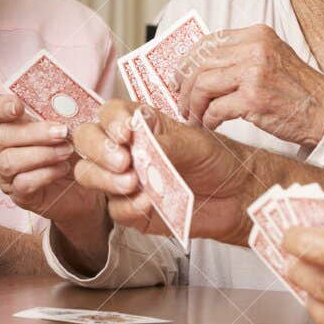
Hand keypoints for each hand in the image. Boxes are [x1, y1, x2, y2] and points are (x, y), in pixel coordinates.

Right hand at [0, 96, 103, 223]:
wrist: (86, 185)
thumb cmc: (74, 151)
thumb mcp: (70, 128)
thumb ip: (63, 114)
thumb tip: (68, 104)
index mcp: (12, 126)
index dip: (0, 107)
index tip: (19, 107)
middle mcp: (3, 149)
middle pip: (3, 136)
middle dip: (33, 132)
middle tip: (62, 132)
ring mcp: (8, 174)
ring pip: (10, 161)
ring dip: (42, 154)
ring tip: (67, 151)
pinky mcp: (19, 195)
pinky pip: (23, 183)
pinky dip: (45, 174)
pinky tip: (63, 169)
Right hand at [73, 100, 269, 246]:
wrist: (236, 195)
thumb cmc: (216, 159)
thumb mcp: (194, 142)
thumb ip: (165, 142)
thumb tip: (140, 143)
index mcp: (139, 124)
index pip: (109, 114)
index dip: (111, 122)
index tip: (125, 133)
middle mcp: (125, 149)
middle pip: (87, 141)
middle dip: (98, 149)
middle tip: (122, 160)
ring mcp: (124, 179)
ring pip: (89, 174)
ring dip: (105, 178)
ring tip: (132, 182)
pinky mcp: (131, 209)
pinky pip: (114, 209)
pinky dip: (127, 206)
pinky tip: (148, 203)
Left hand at [176, 25, 323, 146]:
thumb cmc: (298, 90)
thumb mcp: (272, 58)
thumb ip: (241, 55)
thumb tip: (199, 66)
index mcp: (257, 34)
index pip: (208, 41)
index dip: (187, 61)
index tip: (179, 77)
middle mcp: (254, 48)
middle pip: (200, 62)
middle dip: (184, 85)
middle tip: (181, 102)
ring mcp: (254, 72)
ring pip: (202, 84)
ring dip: (193, 105)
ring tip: (194, 117)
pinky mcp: (253, 99)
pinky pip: (215, 109)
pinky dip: (208, 119)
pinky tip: (212, 125)